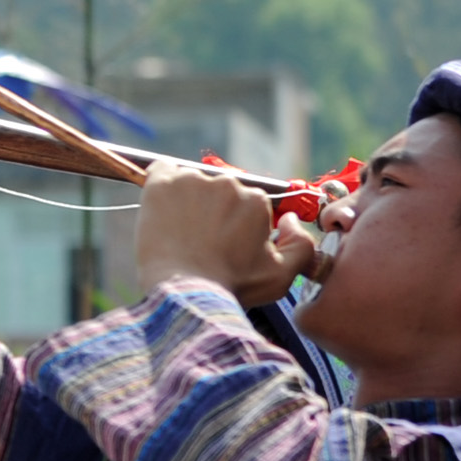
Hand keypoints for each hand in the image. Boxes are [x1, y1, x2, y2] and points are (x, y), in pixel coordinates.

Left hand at [131, 158, 314, 307]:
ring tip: (179, 232)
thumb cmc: (231, 286)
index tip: (223, 242)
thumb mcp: (281, 275)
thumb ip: (301, 245)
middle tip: (200, 240)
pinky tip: (160, 205)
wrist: (182, 291)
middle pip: (219, 191)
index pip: (246, 203)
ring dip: (188, 200)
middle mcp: (227, 183)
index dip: (236, 223)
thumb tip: (290, 220)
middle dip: (213, 210)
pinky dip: (161, 183)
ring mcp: (192, 180)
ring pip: (192, 183)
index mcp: (256, 200)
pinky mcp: (161, 183)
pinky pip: (162, 170)